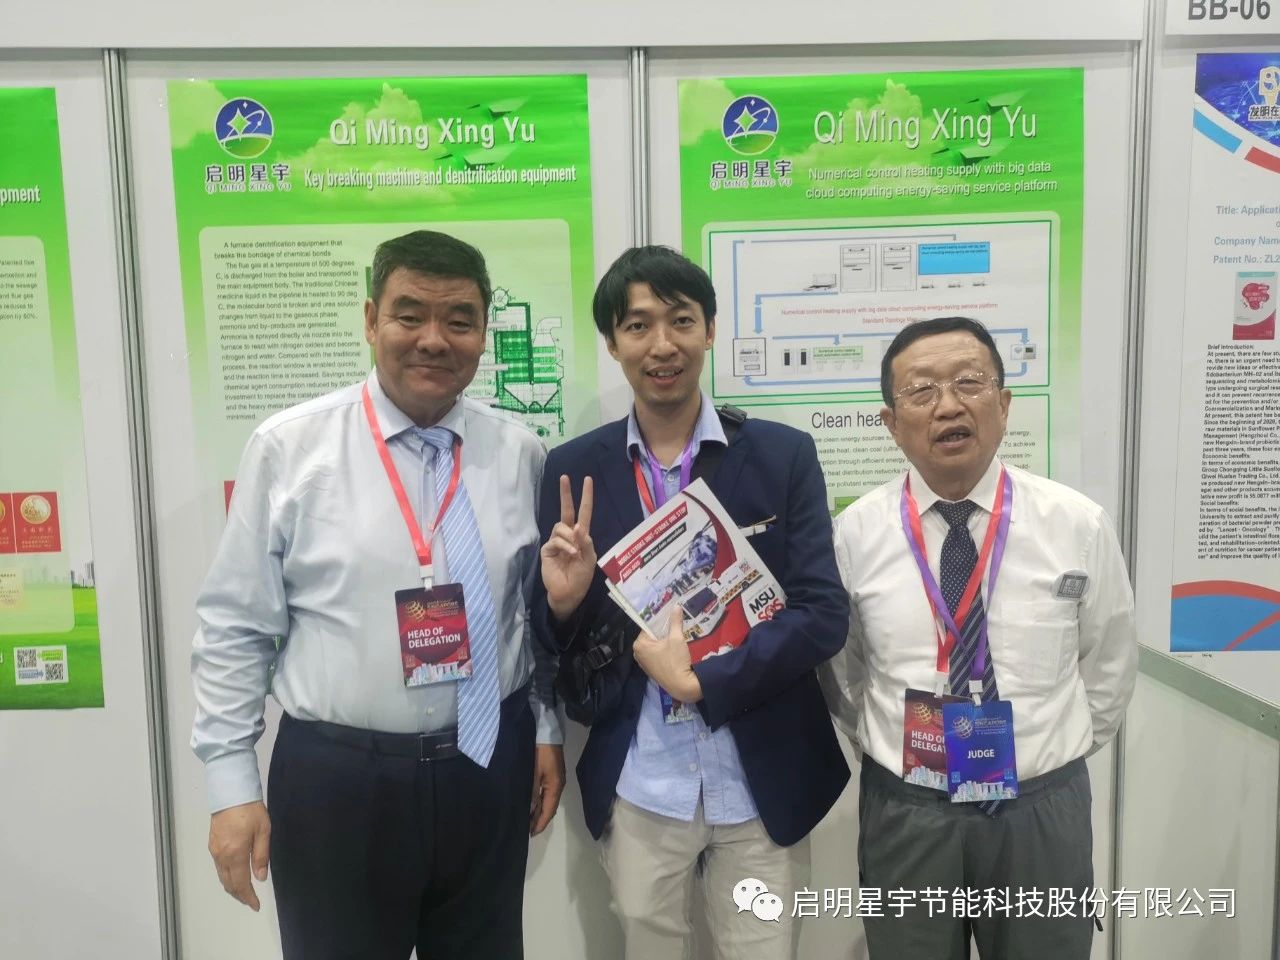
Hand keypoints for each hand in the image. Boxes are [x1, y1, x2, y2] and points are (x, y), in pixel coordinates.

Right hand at [208, 800, 270, 911]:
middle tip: (251, 901)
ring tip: (244, 891)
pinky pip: (219, 867)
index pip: (241, 883)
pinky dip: (227, 876)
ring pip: (222, 877)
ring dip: (232, 887)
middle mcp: (222, 856)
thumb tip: (260, 878)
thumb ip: (262, 856)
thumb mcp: (263, 832)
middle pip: (229, 884)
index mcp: (236, 854)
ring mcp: (215, 851)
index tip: (256, 905)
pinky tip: (235, 874)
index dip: (248, 897)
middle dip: (240, 895)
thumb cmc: (251, 810)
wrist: (231, 793)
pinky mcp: (212, 845)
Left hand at [529, 743, 565, 835]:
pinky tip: (529, 802)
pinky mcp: (550, 772)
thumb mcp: (533, 772)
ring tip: (525, 819)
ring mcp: (554, 779)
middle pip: (549, 808)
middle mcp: (557, 785)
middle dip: (538, 819)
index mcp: (555, 787)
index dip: (539, 824)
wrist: (545, 730)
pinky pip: (544, 792)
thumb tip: (530, 811)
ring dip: (538, 810)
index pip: (548, 812)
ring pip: (546, 800)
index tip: (529, 835)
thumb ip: (531, 792)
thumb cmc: (539, 752)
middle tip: (525, 829)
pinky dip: (538, 800)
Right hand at [540, 475, 595, 621]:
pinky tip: (570, 554)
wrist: (569, 593)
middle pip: (566, 510)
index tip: (587, 480)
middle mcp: (568, 535)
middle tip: (565, 477)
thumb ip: (586, 541)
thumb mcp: (590, 558)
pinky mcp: (547, 550)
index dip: (585, 497)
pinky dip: (565, 545)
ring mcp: (556, 541)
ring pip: (561, 527)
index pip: (583, 512)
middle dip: (566, 494)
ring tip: (575, 553)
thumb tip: (577, 526)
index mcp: (580, 536)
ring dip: (570, 537)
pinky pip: (556, 540)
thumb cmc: (581, 577)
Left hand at [632, 608, 701, 703]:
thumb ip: (675, 621)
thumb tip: (676, 606)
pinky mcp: (651, 670)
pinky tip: (673, 649)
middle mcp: (637, 653)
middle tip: (674, 624)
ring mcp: (644, 663)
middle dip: (662, 631)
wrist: (681, 685)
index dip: (660, 621)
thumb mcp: (677, 638)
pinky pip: (656, 655)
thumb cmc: (676, 660)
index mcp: (639, 644)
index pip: (649, 626)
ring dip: (663, 641)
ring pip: (654, 646)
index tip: (669, 616)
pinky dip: (663, 651)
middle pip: (651, 636)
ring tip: (675, 634)